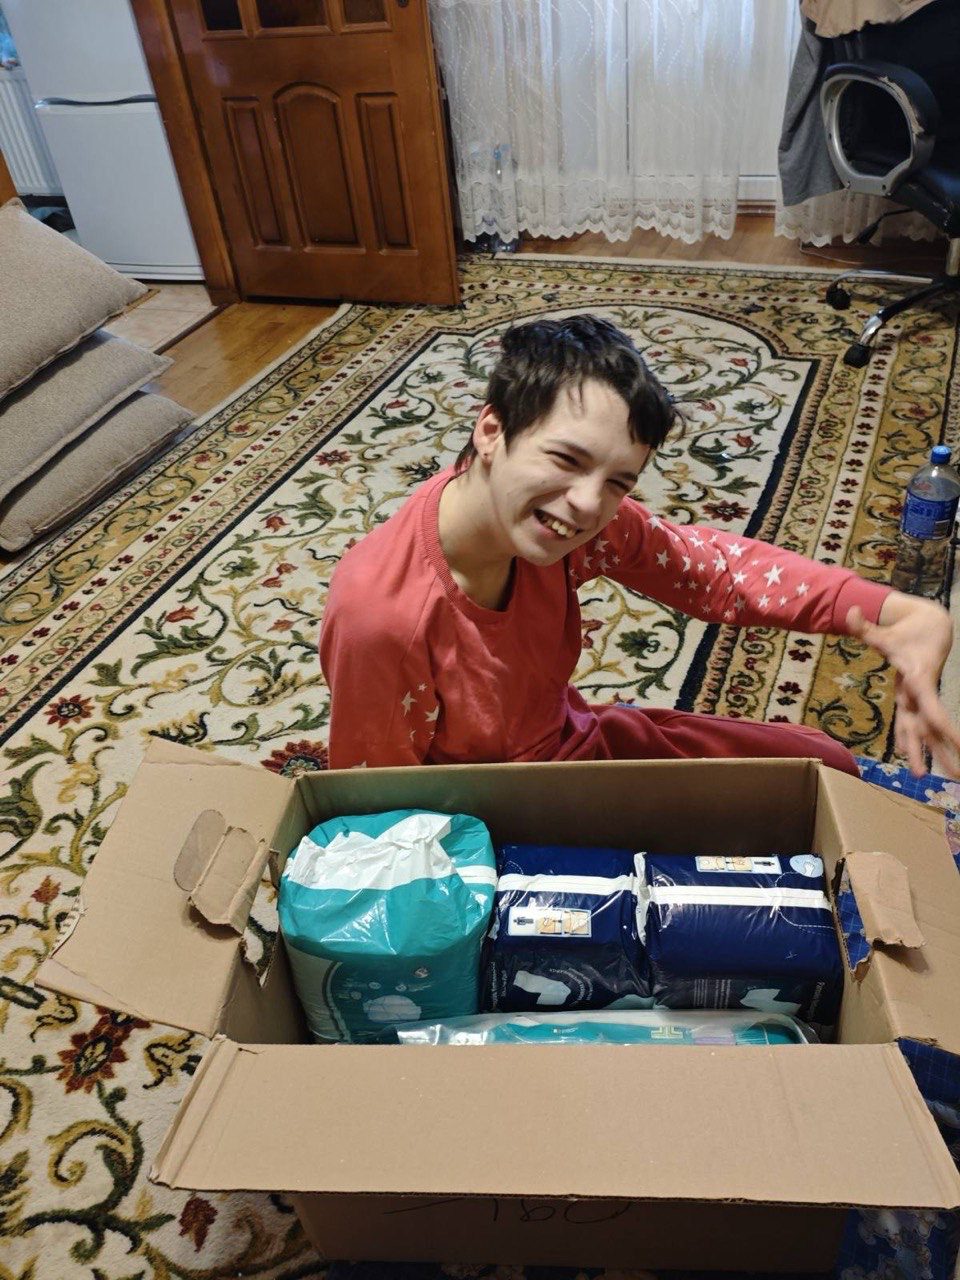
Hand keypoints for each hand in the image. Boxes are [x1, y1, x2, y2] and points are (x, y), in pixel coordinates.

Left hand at [846, 593, 959, 776]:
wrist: (932, 629)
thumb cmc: (904, 634)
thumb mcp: (882, 631)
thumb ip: (864, 626)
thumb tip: (849, 612)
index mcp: (917, 677)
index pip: (930, 702)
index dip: (940, 719)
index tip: (952, 735)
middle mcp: (921, 692)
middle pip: (930, 725)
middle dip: (942, 750)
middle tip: (956, 774)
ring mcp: (919, 698)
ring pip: (925, 730)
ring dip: (935, 753)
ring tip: (945, 778)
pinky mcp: (914, 701)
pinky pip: (913, 725)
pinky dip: (913, 741)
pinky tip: (914, 762)